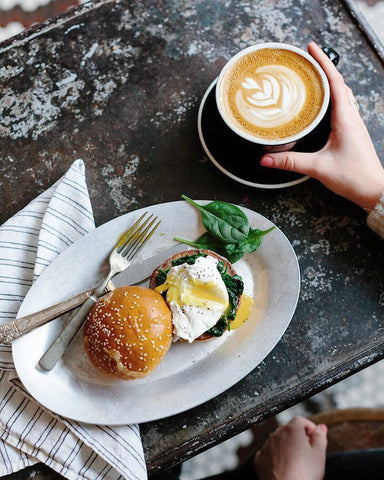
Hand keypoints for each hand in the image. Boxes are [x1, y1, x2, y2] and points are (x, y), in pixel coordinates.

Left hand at [254, 416, 326, 479]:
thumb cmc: (304, 475)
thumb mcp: (319, 454)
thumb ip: (320, 437)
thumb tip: (321, 427)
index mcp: (291, 430)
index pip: (301, 420)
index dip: (310, 428)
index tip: (315, 439)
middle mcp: (276, 434)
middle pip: (289, 430)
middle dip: (298, 438)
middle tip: (308, 453)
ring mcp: (266, 447)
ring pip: (278, 441)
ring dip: (286, 447)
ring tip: (296, 463)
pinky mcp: (259, 460)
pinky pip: (268, 454)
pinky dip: (275, 458)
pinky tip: (284, 468)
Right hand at [260, 42, 383, 210]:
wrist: (374, 190)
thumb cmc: (354, 177)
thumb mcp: (318, 168)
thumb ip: (290, 162)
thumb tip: (266, 159)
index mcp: (345, 119)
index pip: (335, 82)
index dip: (322, 62)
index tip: (310, 49)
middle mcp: (351, 117)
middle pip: (338, 83)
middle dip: (323, 67)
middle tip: (306, 58)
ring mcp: (353, 124)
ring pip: (342, 94)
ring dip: (328, 82)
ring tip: (311, 76)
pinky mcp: (351, 132)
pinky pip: (342, 107)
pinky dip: (331, 97)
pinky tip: (321, 104)